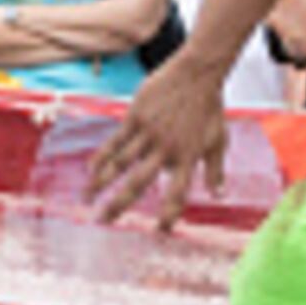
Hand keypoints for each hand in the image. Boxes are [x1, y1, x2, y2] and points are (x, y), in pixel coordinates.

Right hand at [88, 62, 228, 228]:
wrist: (197, 72)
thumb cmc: (209, 107)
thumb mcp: (218, 141)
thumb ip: (216, 171)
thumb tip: (218, 196)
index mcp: (188, 157)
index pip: (177, 193)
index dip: (169, 213)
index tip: (159, 231)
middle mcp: (166, 149)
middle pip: (139, 182)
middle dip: (120, 204)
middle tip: (104, 221)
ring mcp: (149, 132)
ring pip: (120, 163)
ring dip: (101, 183)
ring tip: (87, 199)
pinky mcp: (135, 117)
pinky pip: (115, 141)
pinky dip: (101, 157)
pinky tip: (90, 170)